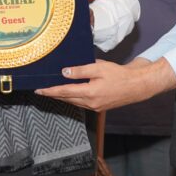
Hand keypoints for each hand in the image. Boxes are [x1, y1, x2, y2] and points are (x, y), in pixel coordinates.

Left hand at [35, 57, 175, 111]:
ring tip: (52, 91)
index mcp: (90, 93)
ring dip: (63, 97)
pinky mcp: (99, 107)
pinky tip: (70, 92)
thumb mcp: (99, 68)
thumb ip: (81, 70)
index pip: (64, 92)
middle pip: (67, 99)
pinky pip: (81, 103)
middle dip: (54, 94)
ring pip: (74, 102)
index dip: (50, 91)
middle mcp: (91, 103)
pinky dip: (73, 98)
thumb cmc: (120, 75)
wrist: (137, 86)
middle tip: (42, 89)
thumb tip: (65, 72)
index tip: (39, 90)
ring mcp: (95, 107)